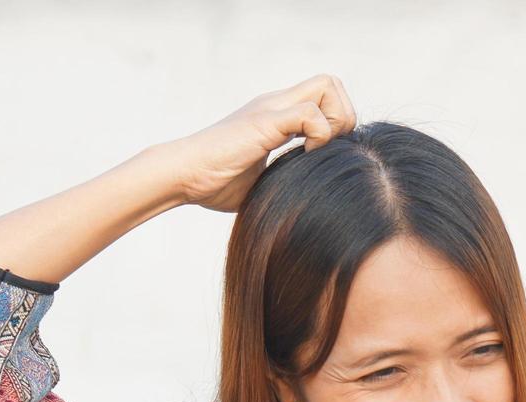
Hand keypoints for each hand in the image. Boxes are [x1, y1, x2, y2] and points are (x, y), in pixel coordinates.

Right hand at [164, 74, 357, 212]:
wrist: (183, 176)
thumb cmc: (214, 183)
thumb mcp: (261, 178)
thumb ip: (283, 174)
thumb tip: (306, 196)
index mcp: (276, 115)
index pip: (324, 96)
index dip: (335, 122)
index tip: (323, 153)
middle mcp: (276, 104)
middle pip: (331, 83)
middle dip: (342, 117)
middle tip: (327, 150)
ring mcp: (271, 109)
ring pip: (327, 86)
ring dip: (334, 121)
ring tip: (317, 152)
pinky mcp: (265, 121)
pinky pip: (310, 113)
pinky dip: (319, 136)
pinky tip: (304, 157)